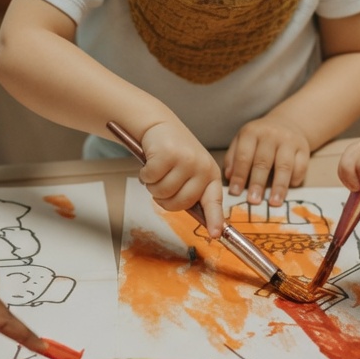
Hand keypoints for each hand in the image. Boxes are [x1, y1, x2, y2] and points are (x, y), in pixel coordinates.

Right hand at [137, 120, 223, 235]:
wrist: (159, 124)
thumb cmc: (174, 152)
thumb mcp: (190, 170)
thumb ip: (192, 191)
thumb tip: (201, 218)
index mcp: (210, 174)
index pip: (214, 201)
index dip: (214, 219)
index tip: (215, 234)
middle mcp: (202, 167)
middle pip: (180, 203)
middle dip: (164, 200)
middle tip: (161, 185)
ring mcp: (186, 160)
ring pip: (163, 193)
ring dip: (152, 186)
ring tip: (156, 171)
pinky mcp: (168, 154)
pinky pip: (150, 179)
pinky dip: (144, 174)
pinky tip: (149, 162)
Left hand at [224, 117, 309, 206]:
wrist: (287, 123)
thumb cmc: (259, 138)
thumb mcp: (242, 140)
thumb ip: (233, 158)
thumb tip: (229, 177)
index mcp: (252, 132)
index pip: (244, 156)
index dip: (239, 175)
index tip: (235, 192)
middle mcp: (271, 134)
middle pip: (263, 162)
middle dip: (257, 183)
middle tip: (253, 201)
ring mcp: (289, 141)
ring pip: (284, 166)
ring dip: (279, 186)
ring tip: (274, 202)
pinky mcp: (304, 148)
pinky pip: (301, 166)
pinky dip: (295, 179)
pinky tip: (289, 190)